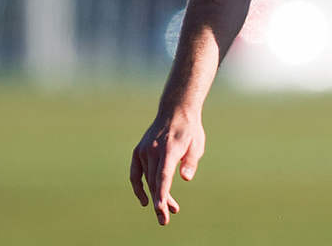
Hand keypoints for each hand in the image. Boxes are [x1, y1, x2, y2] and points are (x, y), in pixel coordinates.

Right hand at [129, 110, 205, 224]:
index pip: (163, 176)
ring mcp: (144, 150)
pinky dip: (138, 187)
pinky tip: (145, 200)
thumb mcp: (197, 144)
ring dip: (157, 196)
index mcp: (169, 149)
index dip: (162, 194)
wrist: (175, 111)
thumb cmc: (189, 130)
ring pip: (147, 180)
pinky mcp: (138, 151)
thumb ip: (190, 162)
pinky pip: (135, 173)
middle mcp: (153, 150)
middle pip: (155, 182)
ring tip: (168, 209)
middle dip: (160, 203)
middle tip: (165, 220)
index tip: (161, 208)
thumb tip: (186, 178)